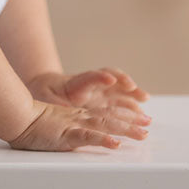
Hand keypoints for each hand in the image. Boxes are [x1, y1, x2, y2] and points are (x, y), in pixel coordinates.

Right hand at [9, 99, 149, 151]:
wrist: (14, 116)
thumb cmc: (28, 123)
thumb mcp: (52, 126)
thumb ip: (64, 129)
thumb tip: (72, 136)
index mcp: (75, 116)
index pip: (104, 114)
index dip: (123, 115)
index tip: (140, 119)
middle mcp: (78, 118)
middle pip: (110, 118)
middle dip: (131, 121)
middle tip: (149, 124)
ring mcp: (73, 124)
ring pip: (104, 125)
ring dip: (125, 129)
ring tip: (142, 134)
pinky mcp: (65, 133)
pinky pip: (87, 136)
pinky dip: (102, 139)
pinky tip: (115, 143)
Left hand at [27, 67, 150, 115]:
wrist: (45, 88)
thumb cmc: (45, 94)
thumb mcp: (44, 98)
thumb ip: (52, 102)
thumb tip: (58, 109)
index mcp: (75, 83)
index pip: (89, 77)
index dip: (100, 77)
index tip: (110, 79)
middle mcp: (90, 84)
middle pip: (110, 78)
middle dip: (123, 81)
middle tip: (133, 87)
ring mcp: (99, 90)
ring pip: (118, 87)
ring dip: (132, 92)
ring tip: (144, 98)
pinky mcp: (104, 98)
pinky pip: (121, 98)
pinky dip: (131, 103)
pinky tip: (141, 111)